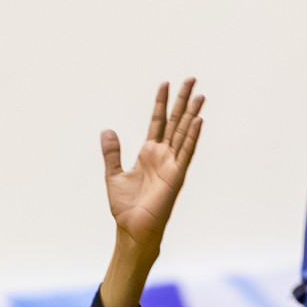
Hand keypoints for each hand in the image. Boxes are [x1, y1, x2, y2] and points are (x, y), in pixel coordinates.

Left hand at [97, 79, 204, 306]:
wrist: (132, 228)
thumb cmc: (125, 206)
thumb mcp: (114, 174)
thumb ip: (112, 152)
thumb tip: (107, 130)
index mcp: (149, 153)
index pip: (157, 121)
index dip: (160, 103)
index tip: (165, 84)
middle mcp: (163, 155)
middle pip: (175, 121)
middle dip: (182, 100)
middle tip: (191, 79)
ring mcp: (172, 164)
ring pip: (184, 132)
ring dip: (192, 113)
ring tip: (200, 94)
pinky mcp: (176, 175)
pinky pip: (186, 152)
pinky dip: (192, 136)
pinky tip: (198, 120)